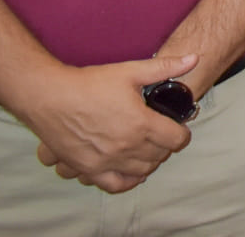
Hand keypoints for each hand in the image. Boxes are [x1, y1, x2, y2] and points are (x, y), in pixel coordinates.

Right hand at [24, 53, 197, 192]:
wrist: (50, 97)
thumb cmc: (90, 83)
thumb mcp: (130, 71)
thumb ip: (165, 68)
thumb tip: (194, 58)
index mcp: (142, 124)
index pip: (176, 139)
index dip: (181, 133)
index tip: (177, 127)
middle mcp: (127, 146)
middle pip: (160, 155)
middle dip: (165, 145)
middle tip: (160, 134)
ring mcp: (108, 161)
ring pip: (142, 171)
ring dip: (149, 162)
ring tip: (146, 149)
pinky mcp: (89, 169)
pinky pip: (115, 185)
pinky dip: (128, 181)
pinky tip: (131, 172)